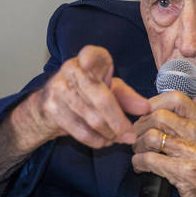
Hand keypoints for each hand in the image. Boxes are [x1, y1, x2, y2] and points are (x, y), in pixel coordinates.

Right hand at [0, 46, 149, 193]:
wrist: (49, 103)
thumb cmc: (88, 91)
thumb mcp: (110, 88)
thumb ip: (128, 97)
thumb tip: (145, 108)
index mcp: (89, 59)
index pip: (91, 54)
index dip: (90, 58)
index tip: (88, 63)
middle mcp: (72, 70)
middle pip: (101, 99)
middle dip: (119, 122)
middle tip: (131, 136)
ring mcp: (59, 89)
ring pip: (92, 119)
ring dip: (110, 134)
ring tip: (118, 138)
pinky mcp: (51, 109)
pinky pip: (80, 131)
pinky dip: (96, 140)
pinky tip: (104, 141)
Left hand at [131, 90, 195, 196]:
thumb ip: (185, 125)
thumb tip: (152, 112)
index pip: (177, 98)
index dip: (153, 103)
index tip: (144, 115)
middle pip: (159, 116)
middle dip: (140, 128)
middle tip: (137, 138)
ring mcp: (195, 154)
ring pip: (152, 137)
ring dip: (138, 146)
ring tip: (140, 153)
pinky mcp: (185, 172)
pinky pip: (149, 159)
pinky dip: (139, 163)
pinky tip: (141, 166)